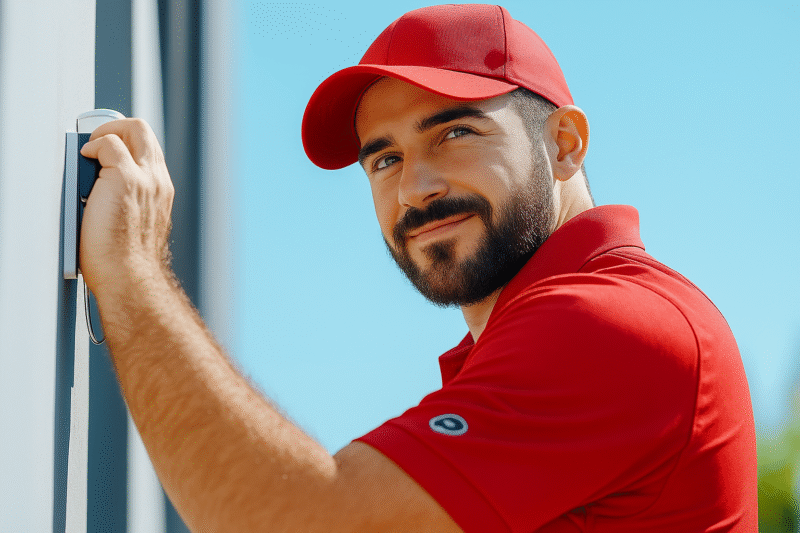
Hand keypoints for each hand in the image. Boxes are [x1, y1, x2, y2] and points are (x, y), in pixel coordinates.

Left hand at [78, 118, 174, 296]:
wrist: (129, 278)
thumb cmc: (124, 263)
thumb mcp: (133, 227)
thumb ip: (126, 204)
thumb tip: (97, 193)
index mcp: (161, 193)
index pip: (148, 152)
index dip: (126, 146)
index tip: (106, 155)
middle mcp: (159, 182)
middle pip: (144, 132)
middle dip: (116, 128)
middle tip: (95, 143)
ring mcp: (146, 178)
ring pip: (132, 129)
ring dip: (105, 133)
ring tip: (88, 150)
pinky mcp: (126, 179)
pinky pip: (108, 144)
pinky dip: (93, 147)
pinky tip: (83, 158)